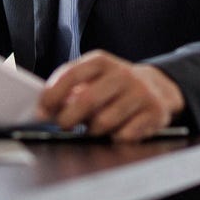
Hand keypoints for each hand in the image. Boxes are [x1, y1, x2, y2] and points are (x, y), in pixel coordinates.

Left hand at [36, 50, 184, 141]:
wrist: (157, 88)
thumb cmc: (114, 88)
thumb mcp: (93, 79)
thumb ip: (70, 89)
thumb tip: (45, 109)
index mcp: (102, 61)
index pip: (72, 74)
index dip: (52, 95)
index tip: (41, 111)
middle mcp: (123, 74)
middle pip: (87, 100)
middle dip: (68, 118)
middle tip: (64, 125)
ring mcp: (141, 93)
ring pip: (104, 122)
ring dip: (93, 130)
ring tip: (95, 126)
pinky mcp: (154, 112)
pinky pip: (124, 136)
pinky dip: (115, 138)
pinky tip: (118, 130)